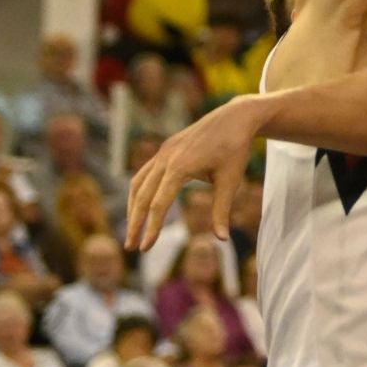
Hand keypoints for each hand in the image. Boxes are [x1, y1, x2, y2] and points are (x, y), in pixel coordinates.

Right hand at [126, 95, 265, 248]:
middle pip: (142, 195)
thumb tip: (222, 239)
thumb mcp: (230, 181)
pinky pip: (146, 172)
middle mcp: (167, 157)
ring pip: (138, 182)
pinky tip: (141, 205)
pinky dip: (140, 190)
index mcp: (180, 166)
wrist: (235, 117)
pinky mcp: (166, 148)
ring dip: (133, 207)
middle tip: (131, 248)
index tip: (145, 249)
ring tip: (132, 229)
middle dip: (135, 223)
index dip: (151, 228)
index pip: (159, 204)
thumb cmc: (235, 149)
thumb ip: (221, 210)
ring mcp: (164, 151)